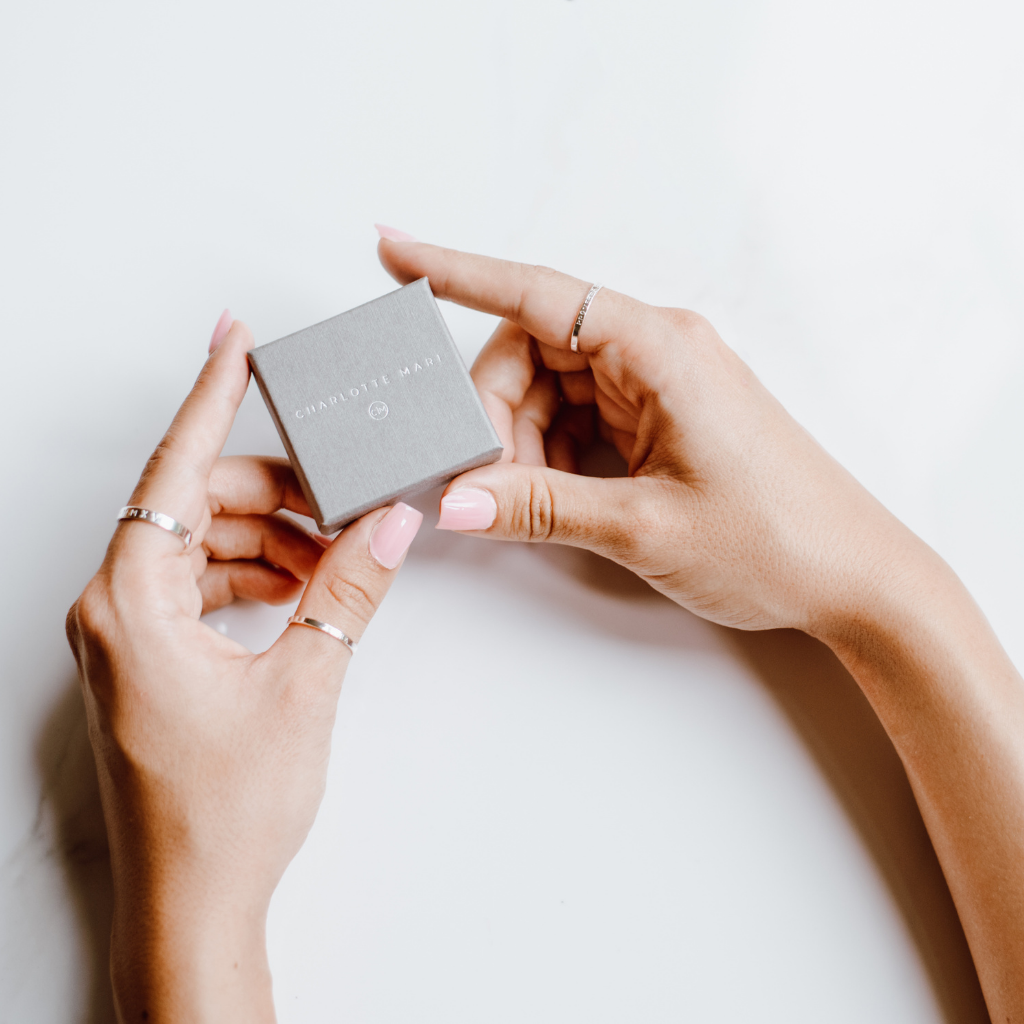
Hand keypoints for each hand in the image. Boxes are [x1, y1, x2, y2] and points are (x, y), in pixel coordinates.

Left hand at [65, 319, 422, 1022]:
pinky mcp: (147, 660)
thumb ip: (349, 591)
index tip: (232, 342)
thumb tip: (390, 525)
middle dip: (271, 494)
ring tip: (333, 555)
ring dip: (267, 539)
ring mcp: (125, 636)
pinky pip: (197, 586)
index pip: (174, 473)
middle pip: (194, 508)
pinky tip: (301, 588)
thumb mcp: (303, 685)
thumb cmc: (224, 813)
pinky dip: (251, 575)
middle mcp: (112, 610)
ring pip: (198, 547)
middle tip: (341, 496)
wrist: (191, 903)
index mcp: (129, 603)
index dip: (210, 398)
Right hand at [378, 240, 934, 638]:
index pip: (537, 294)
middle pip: (534, 348)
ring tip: (526, 500)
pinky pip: (580, 415)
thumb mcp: (643, 526)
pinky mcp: (664, 416)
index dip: (456, 271)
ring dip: (522, 440)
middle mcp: (659, 351)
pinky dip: (552, 452)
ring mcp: (661, 383)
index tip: (393, 252)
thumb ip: (540, 506)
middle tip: (482, 480)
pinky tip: (555, 494)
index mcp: (660, 349)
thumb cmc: (774, 540)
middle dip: (494, 411)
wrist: (854, 577)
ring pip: (551, 386)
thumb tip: (454, 502)